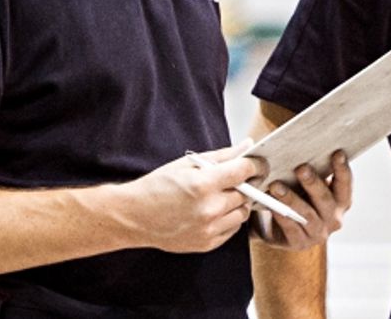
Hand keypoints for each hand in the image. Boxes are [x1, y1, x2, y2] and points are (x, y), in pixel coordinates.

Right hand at [119, 143, 264, 253]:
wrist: (135, 217)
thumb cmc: (158, 186)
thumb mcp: (188, 164)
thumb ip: (222, 156)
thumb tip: (246, 146)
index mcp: (204, 184)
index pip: (244, 171)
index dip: (254, 164)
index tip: (256, 163)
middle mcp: (209, 209)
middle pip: (246, 193)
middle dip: (245, 183)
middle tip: (236, 178)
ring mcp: (208, 229)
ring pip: (242, 213)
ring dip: (238, 202)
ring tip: (223, 195)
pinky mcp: (206, 244)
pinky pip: (232, 230)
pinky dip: (229, 219)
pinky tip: (215, 211)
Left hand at [251, 151, 351, 249]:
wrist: (277, 227)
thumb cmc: (296, 194)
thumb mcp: (306, 183)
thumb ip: (309, 167)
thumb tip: (293, 145)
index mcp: (341, 200)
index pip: (345, 183)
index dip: (342, 169)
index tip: (337, 153)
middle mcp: (334, 218)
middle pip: (325, 199)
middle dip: (313, 182)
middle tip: (300, 168)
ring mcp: (318, 233)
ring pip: (306, 214)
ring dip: (291, 199)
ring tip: (275, 185)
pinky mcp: (300, 243)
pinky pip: (290, 228)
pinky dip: (280, 215)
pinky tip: (270, 205)